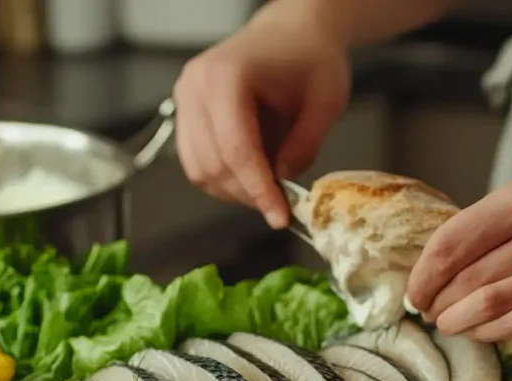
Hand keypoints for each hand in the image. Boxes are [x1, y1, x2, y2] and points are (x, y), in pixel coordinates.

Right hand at [173, 14, 350, 227]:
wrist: (291, 32)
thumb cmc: (309, 57)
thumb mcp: (325, 102)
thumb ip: (304, 146)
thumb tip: (282, 181)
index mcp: (228, 75)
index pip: (237, 150)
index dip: (258, 190)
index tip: (279, 217)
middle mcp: (196, 85)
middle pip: (214, 165)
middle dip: (248, 194)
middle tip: (280, 206)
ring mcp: (185, 98)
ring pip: (199, 169)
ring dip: (234, 190)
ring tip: (268, 187)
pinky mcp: (186, 112)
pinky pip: (196, 162)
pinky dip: (223, 179)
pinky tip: (251, 175)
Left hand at [406, 178, 511, 340]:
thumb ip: (483, 227)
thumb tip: (425, 270)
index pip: (453, 241)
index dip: (424, 273)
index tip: (414, 290)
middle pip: (469, 276)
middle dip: (437, 300)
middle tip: (428, 312)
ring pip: (492, 302)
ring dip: (458, 320)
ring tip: (446, 324)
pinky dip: (490, 332)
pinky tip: (477, 332)